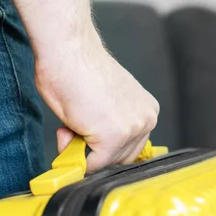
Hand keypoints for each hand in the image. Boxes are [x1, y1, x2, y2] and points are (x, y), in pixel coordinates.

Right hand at [35, 36, 158, 171]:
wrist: (69, 51)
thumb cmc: (78, 70)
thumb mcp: (106, 106)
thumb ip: (109, 128)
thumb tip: (96, 150)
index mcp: (147, 112)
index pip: (130, 147)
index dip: (103, 144)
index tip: (87, 130)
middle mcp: (147, 120)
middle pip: (121, 157)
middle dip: (94, 149)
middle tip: (74, 128)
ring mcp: (132, 129)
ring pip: (107, 162)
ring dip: (84, 150)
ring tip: (72, 124)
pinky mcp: (114, 137)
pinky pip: (93, 164)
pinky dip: (75, 155)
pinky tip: (67, 130)